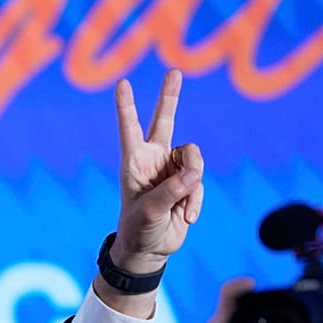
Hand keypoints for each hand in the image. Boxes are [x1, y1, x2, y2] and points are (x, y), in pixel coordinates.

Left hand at [112, 69, 204, 272]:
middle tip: (174, 72)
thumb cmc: (138, 229)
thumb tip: (194, 173)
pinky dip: (195, 201)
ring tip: (181, 209)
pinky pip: (200, 182)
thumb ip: (171, 190)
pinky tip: (185, 217)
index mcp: (134, 162)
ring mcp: (172, 170)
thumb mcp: (150, 211)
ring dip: (192, 185)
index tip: (123, 83)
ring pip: (194, 160)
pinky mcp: (188, 183)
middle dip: (169, 97)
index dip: (127, 107)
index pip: (130, 129)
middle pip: (164, 121)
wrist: (150, 250)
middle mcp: (153, 160)